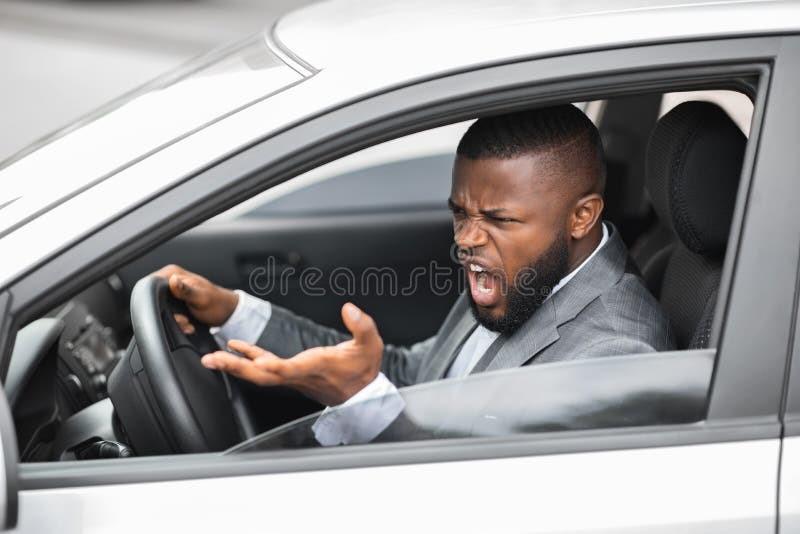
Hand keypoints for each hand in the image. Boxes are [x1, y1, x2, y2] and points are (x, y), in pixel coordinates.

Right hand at [153, 264, 238, 326]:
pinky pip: (166, 315)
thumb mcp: (201, 298)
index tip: (173, 311)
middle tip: (184, 320)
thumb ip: (186, 290)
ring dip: (173, 321)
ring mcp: (170, 292)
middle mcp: (169, 280)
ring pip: (159, 310)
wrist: (226, 312)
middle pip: (153, 301)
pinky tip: (187, 324)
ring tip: (188, 323)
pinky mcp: (173, 303)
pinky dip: (176, 323)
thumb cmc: (217, 303)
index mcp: (172, 273)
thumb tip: (173, 280)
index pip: (150, 285)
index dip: (156, 302)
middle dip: (167, 315)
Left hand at [200, 303, 382, 405]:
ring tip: (212, 357)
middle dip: (236, 368)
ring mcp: (293, 376)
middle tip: (212, 360)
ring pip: (259, 374)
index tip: (257, 361)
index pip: (291, 369)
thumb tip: (349, 308)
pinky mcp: (291, 373)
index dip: (273, 366)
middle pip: (263, 376)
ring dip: (234, 365)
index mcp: (317, 366)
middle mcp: (300, 374)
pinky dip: (247, 357)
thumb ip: (362, 325)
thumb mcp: (371, 344)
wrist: (362, 392)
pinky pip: (264, 367)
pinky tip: (235, 347)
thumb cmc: (364, 368)